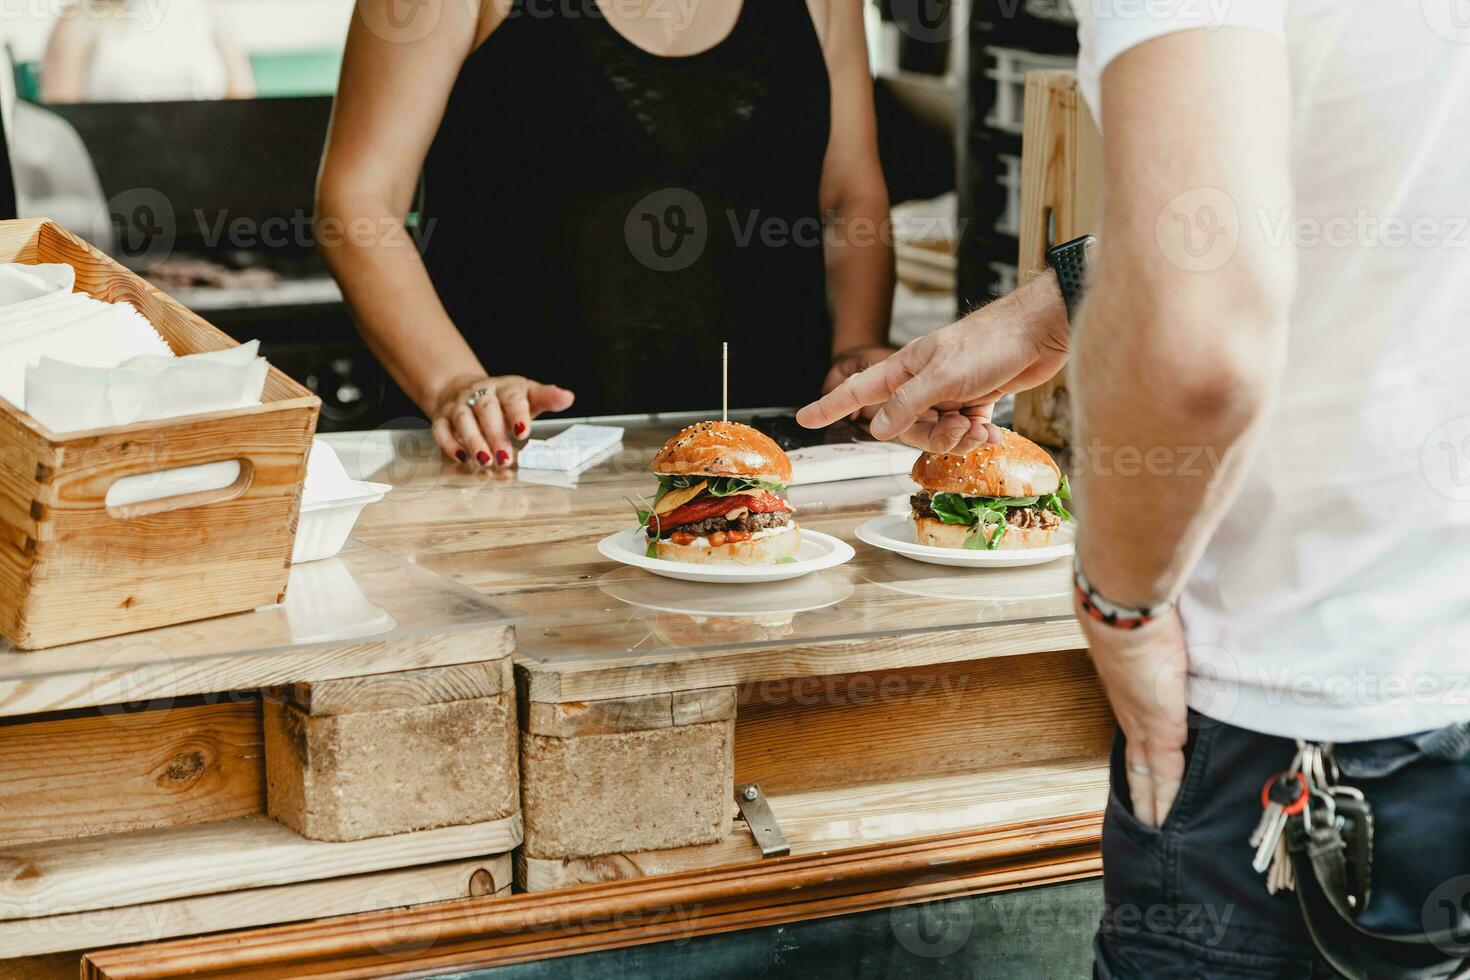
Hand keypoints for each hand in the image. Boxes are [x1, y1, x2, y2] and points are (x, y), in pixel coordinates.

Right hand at [429, 375, 574, 467]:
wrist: (466, 390)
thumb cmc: (504, 399)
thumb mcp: (527, 395)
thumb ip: (547, 398)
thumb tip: (568, 397)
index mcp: (505, 388)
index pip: (512, 398)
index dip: (517, 415)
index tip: (523, 432)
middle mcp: (480, 393)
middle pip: (486, 411)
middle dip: (495, 435)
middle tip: (505, 457)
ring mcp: (459, 405)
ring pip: (463, 420)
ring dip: (473, 441)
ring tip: (485, 461)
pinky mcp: (442, 417)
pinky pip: (441, 429)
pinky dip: (449, 444)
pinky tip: (461, 457)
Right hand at [796, 276, 1068, 452]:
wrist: (1041, 332)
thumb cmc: (991, 343)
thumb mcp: (943, 377)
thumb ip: (908, 404)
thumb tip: (877, 429)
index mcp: (906, 368)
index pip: (859, 390)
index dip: (831, 406)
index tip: (805, 417)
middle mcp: (924, 381)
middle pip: (905, 426)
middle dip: (931, 437)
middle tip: (956, 428)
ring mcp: (950, 392)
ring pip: (938, 433)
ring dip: (958, 439)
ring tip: (979, 427)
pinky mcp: (976, 399)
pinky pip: (962, 430)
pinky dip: (976, 435)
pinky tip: (991, 428)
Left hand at [1080, 608, 1189, 827]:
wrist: (1121, 612)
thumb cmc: (1135, 615)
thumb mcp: (1149, 640)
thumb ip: (1159, 652)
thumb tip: (1168, 646)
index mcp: (1128, 697)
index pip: (1135, 741)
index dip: (1139, 765)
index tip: (1141, 786)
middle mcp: (1130, 715)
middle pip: (1136, 767)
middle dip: (1142, 797)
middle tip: (1145, 826)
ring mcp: (1142, 724)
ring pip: (1147, 777)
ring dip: (1153, 804)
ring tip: (1156, 830)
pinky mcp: (1159, 728)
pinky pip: (1167, 774)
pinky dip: (1169, 799)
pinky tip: (1168, 820)